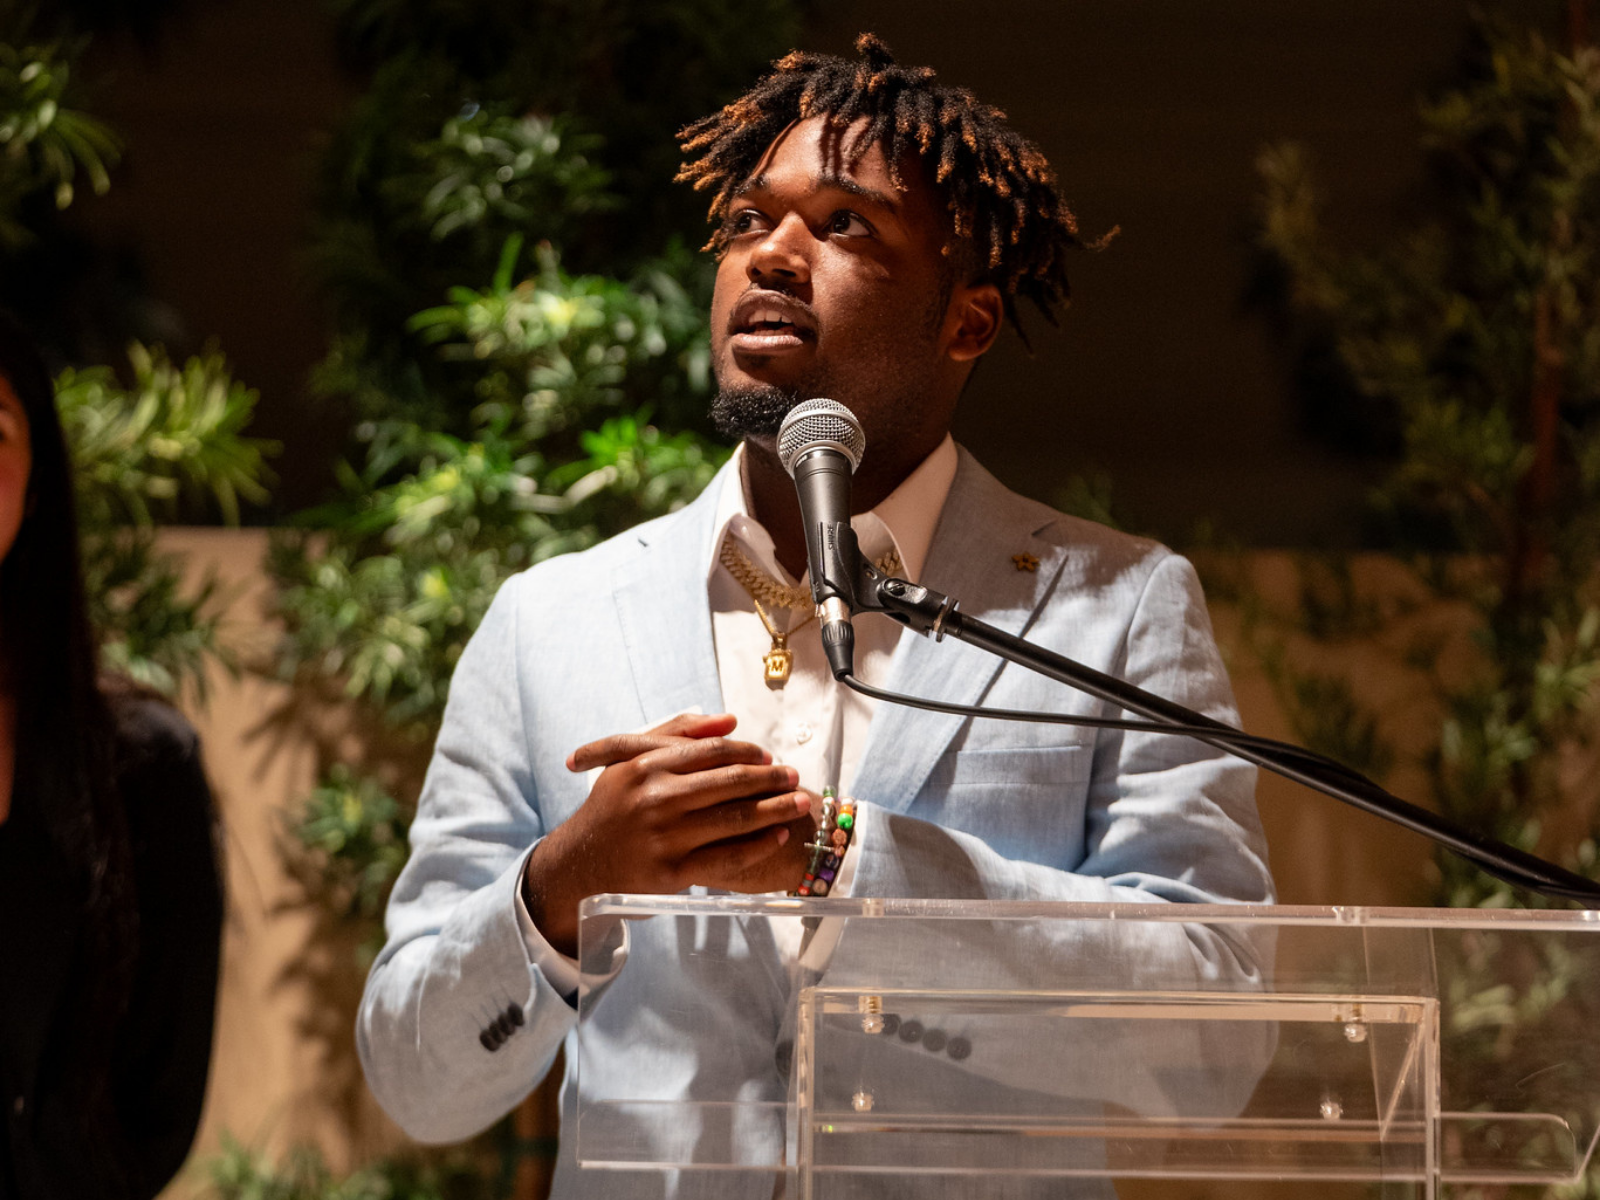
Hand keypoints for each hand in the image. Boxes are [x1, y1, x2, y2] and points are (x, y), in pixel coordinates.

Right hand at [523, 712, 814, 954]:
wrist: (579, 863)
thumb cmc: (611, 808)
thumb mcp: (628, 760)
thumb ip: (676, 733)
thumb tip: (729, 720)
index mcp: (647, 765)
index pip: (713, 752)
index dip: (748, 753)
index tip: (768, 757)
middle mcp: (656, 798)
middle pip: (730, 783)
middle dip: (771, 779)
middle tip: (795, 776)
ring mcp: (665, 837)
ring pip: (734, 819)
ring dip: (775, 809)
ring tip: (800, 803)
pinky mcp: (671, 872)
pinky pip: (726, 857)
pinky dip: (757, 846)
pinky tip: (778, 836)